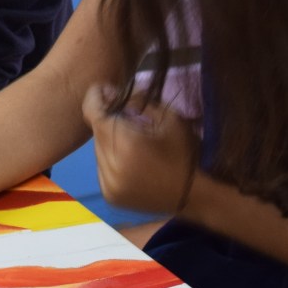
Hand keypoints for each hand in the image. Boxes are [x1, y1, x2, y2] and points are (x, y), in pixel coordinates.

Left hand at [86, 85, 198, 216]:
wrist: (194, 196)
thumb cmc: (184, 153)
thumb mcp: (169, 117)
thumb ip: (138, 101)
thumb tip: (112, 94)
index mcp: (126, 144)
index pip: (92, 112)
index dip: (96, 97)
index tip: (106, 90)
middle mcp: (110, 166)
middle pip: (96, 131)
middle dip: (107, 119)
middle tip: (124, 113)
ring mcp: (107, 184)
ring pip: (98, 150)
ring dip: (109, 140)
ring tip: (132, 140)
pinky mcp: (109, 195)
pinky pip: (102, 168)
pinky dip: (112, 160)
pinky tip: (130, 160)